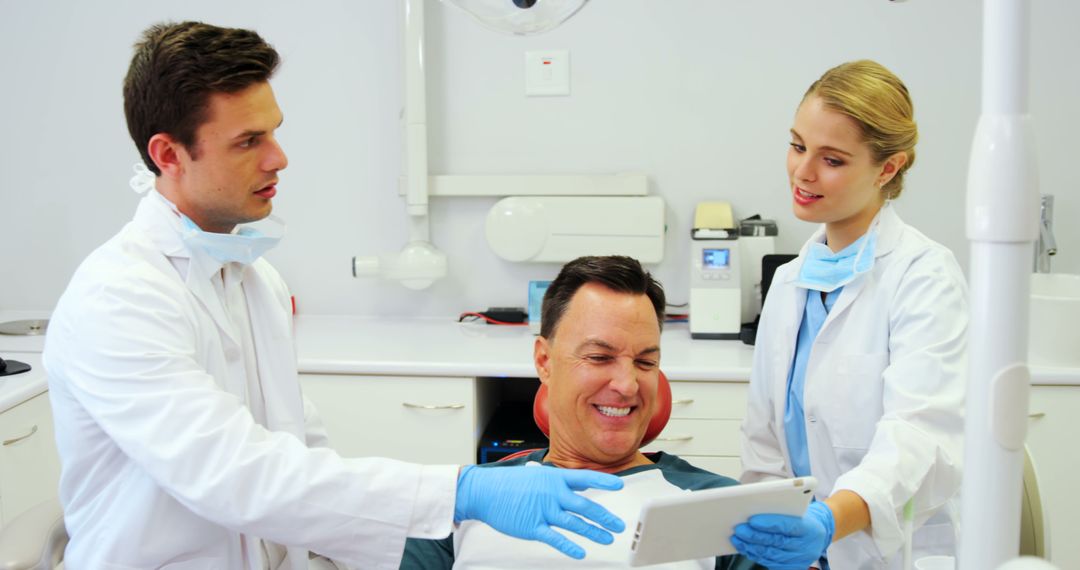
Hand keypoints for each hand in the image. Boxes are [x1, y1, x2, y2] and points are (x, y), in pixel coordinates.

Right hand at [454, 464, 625, 558]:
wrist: (484, 491)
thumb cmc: (509, 484)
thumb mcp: (535, 475)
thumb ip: (556, 482)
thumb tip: (576, 484)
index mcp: (554, 479)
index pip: (584, 478)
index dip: (603, 482)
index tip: (620, 485)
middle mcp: (552, 494)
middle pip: (585, 507)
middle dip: (605, 517)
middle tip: (619, 525)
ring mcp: (543, 511)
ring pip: (575, 524)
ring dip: (594, 532)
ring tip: (608, 539)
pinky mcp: (533, 527)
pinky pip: (555, 539)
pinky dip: (570, 547)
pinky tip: (581, 553)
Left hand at [730, 501, 834, 569]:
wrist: (817, 536)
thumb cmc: (801, 518)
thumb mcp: (797, 511)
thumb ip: (779, 511)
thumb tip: (752, 511)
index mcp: (809, 528)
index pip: (787, 526)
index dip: (769, 524)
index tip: (752, 520)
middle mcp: (806, 547)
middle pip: (776, 542)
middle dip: (755, 536)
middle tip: (739, 529)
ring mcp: (799, 560)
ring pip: (771, 555)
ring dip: (751, 547)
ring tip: (737, 538)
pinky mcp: (792, 568)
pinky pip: (770, 563)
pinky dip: (755, 555)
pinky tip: (745, 547)